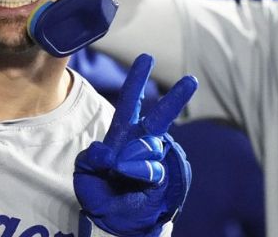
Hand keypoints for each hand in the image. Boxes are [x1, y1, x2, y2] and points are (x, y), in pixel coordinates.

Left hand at [74, 54, 196, 235]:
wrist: (111, 220)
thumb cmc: (99, 191)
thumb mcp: (85, 172)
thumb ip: (92, 158)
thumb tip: (109, 152)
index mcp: (123, 134)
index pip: (131, 102)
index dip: (137, 80)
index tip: (147, 57)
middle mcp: (142, 144)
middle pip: (160, 117)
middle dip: (175, 99)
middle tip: (191, 80)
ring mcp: (153, 161)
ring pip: (148, 145)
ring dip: (131, 154)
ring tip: (118, 168)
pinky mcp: (159, 180)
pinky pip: (150, 168)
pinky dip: (135, 169)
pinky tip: (125, 172)